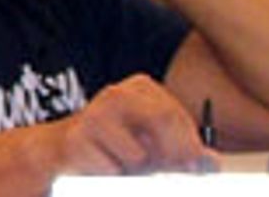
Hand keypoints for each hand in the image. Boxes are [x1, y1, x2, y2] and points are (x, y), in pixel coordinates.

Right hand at [45, 73, 217, 175]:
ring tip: (127, 169)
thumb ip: (180, 150)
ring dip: (139, 174)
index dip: (190, 145)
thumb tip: (213, 163)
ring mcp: (95, 114)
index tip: (198, 168)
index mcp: (140, 88)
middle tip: (179, 177)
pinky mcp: (75, 141)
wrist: (55, 152)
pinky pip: (111, 172)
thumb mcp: (148, 143)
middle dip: (175, 156)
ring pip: (138, 155)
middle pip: (161, 122)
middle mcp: (118, 94)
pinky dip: (114, 180)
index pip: (175, 114)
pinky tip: (103, 171)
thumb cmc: (111, 146)